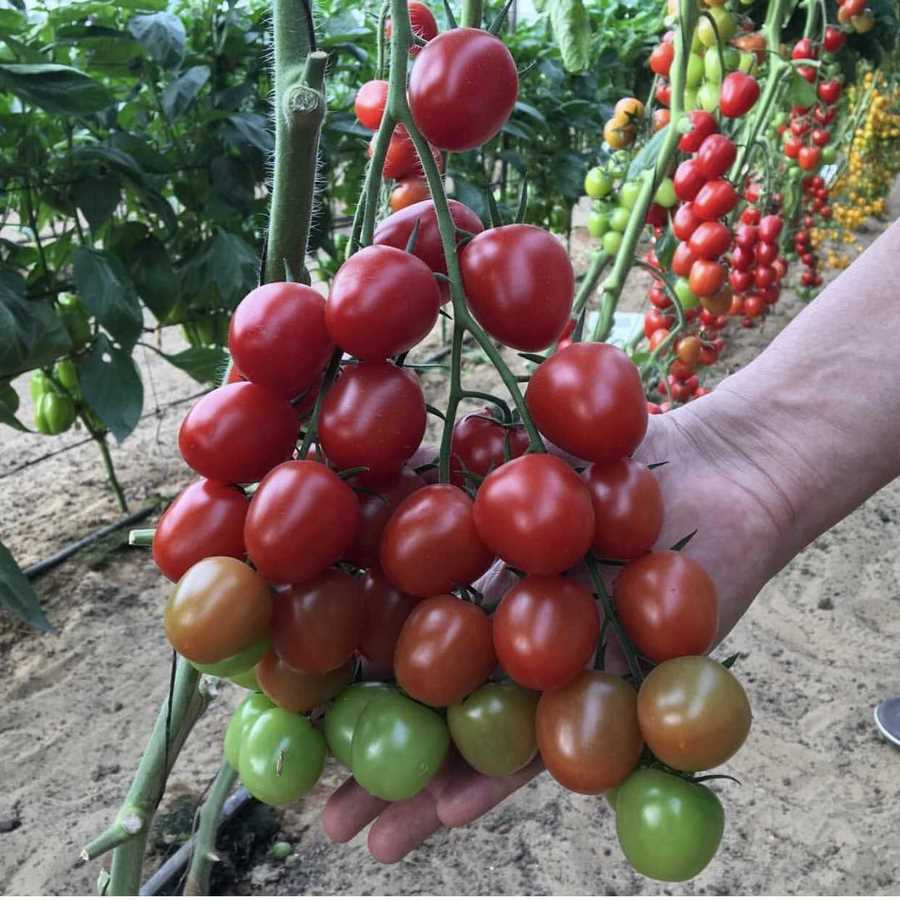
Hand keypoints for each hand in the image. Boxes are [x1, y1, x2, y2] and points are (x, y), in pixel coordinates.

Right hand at [322, 391, 787, 861]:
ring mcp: (563, 672)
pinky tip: (452, 812)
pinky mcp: (617, 696)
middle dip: (374, 754)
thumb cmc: (622, 448)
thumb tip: (355, 480)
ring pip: (485, 740)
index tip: (288, 706)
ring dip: (426, 789)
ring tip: (365, 838)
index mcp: (485, 585)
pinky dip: (507, 775)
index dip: (348, 675)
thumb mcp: (519, 452)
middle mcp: (516, 639)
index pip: (401, 639)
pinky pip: (558, 746)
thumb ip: (446, 472)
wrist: (727, 467)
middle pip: (435, 705)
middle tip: (312, 803)